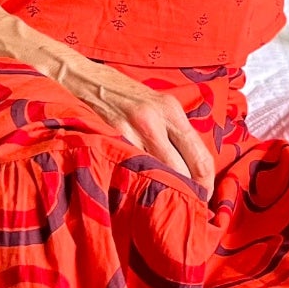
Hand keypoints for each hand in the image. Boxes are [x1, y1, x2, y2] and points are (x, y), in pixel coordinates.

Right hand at [57, 59, 216, 192]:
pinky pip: (129, 172)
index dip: (206, 185)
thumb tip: (193, 170)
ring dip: (160, 194)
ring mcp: (128, 131)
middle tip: (183, 209)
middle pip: (181, 172)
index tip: (203, 199)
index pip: (201, 157)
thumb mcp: (155, 104)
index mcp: (171, 111)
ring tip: (160, 205)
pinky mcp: (107, 139)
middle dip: (185, 195)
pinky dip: (135, 185)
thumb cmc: (122, 94)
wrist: (82, 79)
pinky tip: (135, 192)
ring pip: (155, 176)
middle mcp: (153, 120)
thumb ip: (174, 133)